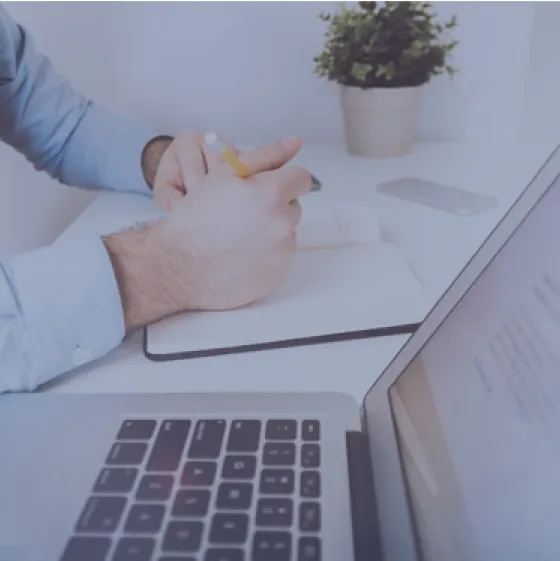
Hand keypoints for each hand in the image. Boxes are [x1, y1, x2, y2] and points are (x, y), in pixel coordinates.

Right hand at [105, 137, 311, 328]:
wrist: (179, 266)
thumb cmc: (196, 218)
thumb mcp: (224, 175)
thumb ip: (265, 155)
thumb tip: (296, 141)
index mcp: (271, 194)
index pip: (302, 179)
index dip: (282, 181)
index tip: (265, 189)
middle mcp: (282, 223)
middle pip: (293, 207)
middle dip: (274, 207)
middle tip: (242, 215)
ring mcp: (282, 252)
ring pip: (286, 233)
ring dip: (270, 231)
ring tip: (238, 237)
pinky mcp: (278, 274)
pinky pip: (280, 257)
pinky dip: (266, 255)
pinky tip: (241, 255)